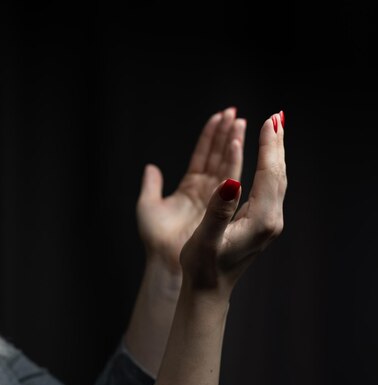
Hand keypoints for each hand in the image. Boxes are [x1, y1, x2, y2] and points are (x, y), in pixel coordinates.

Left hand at [136, 106, 245, 273]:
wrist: (166, 265)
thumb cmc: (157, 241)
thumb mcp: (148, 208)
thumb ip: (151, 186)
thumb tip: (151, 167)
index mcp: (190, 188)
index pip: (203, 155)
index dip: (211, 136)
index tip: (222, 116)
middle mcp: (206, 192)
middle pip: (218, 157)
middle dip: (227, 134)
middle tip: (236, 113)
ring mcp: (214, 199)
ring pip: (224, 165)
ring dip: (232, 142)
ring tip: (241, 121)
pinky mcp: (219, 208)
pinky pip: (225, 180)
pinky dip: (231, 163)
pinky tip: (237, 145)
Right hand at [179, 112, 286, 299]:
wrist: (209, 289)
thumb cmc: (203, 266)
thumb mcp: (206, 239)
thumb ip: (218, 210)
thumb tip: (230, 181)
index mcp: (260, 221)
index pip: (270, 175)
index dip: (269, 147)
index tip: (269, 122)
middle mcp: (270, 219)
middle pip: (279, 173)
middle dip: (276, 144)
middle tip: (275, 117)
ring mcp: (268, 221)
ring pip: (277, 179)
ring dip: (274, 153)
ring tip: (272, 130)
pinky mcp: (262, 222)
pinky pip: (270, 186)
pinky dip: (269, 166)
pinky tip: (266, 158)